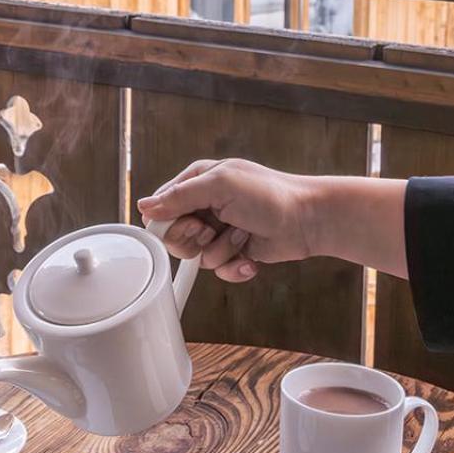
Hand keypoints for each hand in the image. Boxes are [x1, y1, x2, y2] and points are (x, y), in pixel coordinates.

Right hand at [137, 159, 319, 282]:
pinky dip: (234, 267)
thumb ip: (180, 197)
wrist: (308, 219)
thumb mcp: (220, 186)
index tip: (194, 224)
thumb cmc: (270, 194)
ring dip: (222, 251)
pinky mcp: (234, 251)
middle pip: (175, 237)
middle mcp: (206, 205)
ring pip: (197, 257)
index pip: (161, 208)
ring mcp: (219, 229)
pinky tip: (249, 256)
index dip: (172, 223)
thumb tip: (145, 206)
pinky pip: (218, 270)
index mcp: (198, 181)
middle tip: (214, 230)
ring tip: (242, 234)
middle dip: (197, 240)